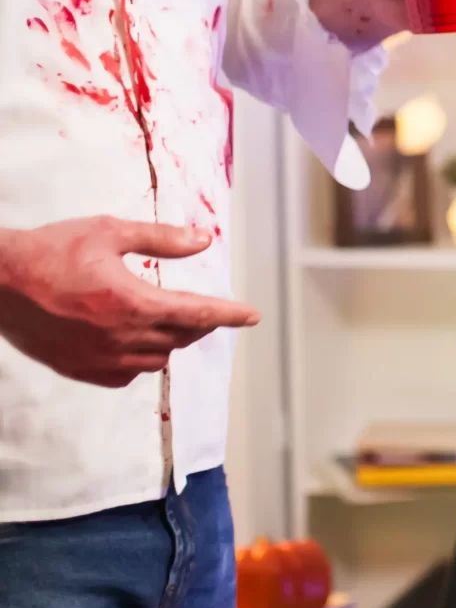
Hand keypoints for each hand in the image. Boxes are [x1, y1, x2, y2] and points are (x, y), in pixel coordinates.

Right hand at [0, 219, 259, 386]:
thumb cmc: (50, 251)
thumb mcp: (108, 232)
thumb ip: (161, 239)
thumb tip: (204, 241)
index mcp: (133, 303)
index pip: (198, 313)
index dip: (230, 315)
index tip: (253, 317)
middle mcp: (121, 337)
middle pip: (181, 337)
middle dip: (198, 322)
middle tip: (198, 306)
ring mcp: (99, 359)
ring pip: (156, 359)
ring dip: (170, 341)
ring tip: (164, 320)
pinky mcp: (78, 370)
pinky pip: (126, 375)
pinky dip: (139, 360)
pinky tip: (132, 342)